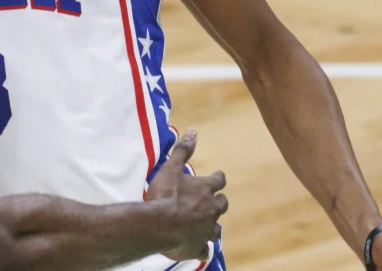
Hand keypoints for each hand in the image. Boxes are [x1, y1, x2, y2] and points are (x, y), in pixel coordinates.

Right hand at [146, 129, 227, 260]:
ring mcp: (206, 229)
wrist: (159, 225)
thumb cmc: (165, 194)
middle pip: (222, 204)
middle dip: (219, 201)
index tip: (217, 177)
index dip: (218, 178)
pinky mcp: (198, 246)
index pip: (218, 180)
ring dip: (212, 225)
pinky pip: (204, 249)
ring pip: (216, 228)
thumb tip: (193, 130)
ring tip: (206, 224)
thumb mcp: (171, 168)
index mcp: (205, 189)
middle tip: (214, 200)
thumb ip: (182, 150)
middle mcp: (210, 209)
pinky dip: (203, 247)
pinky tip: (200, 248)